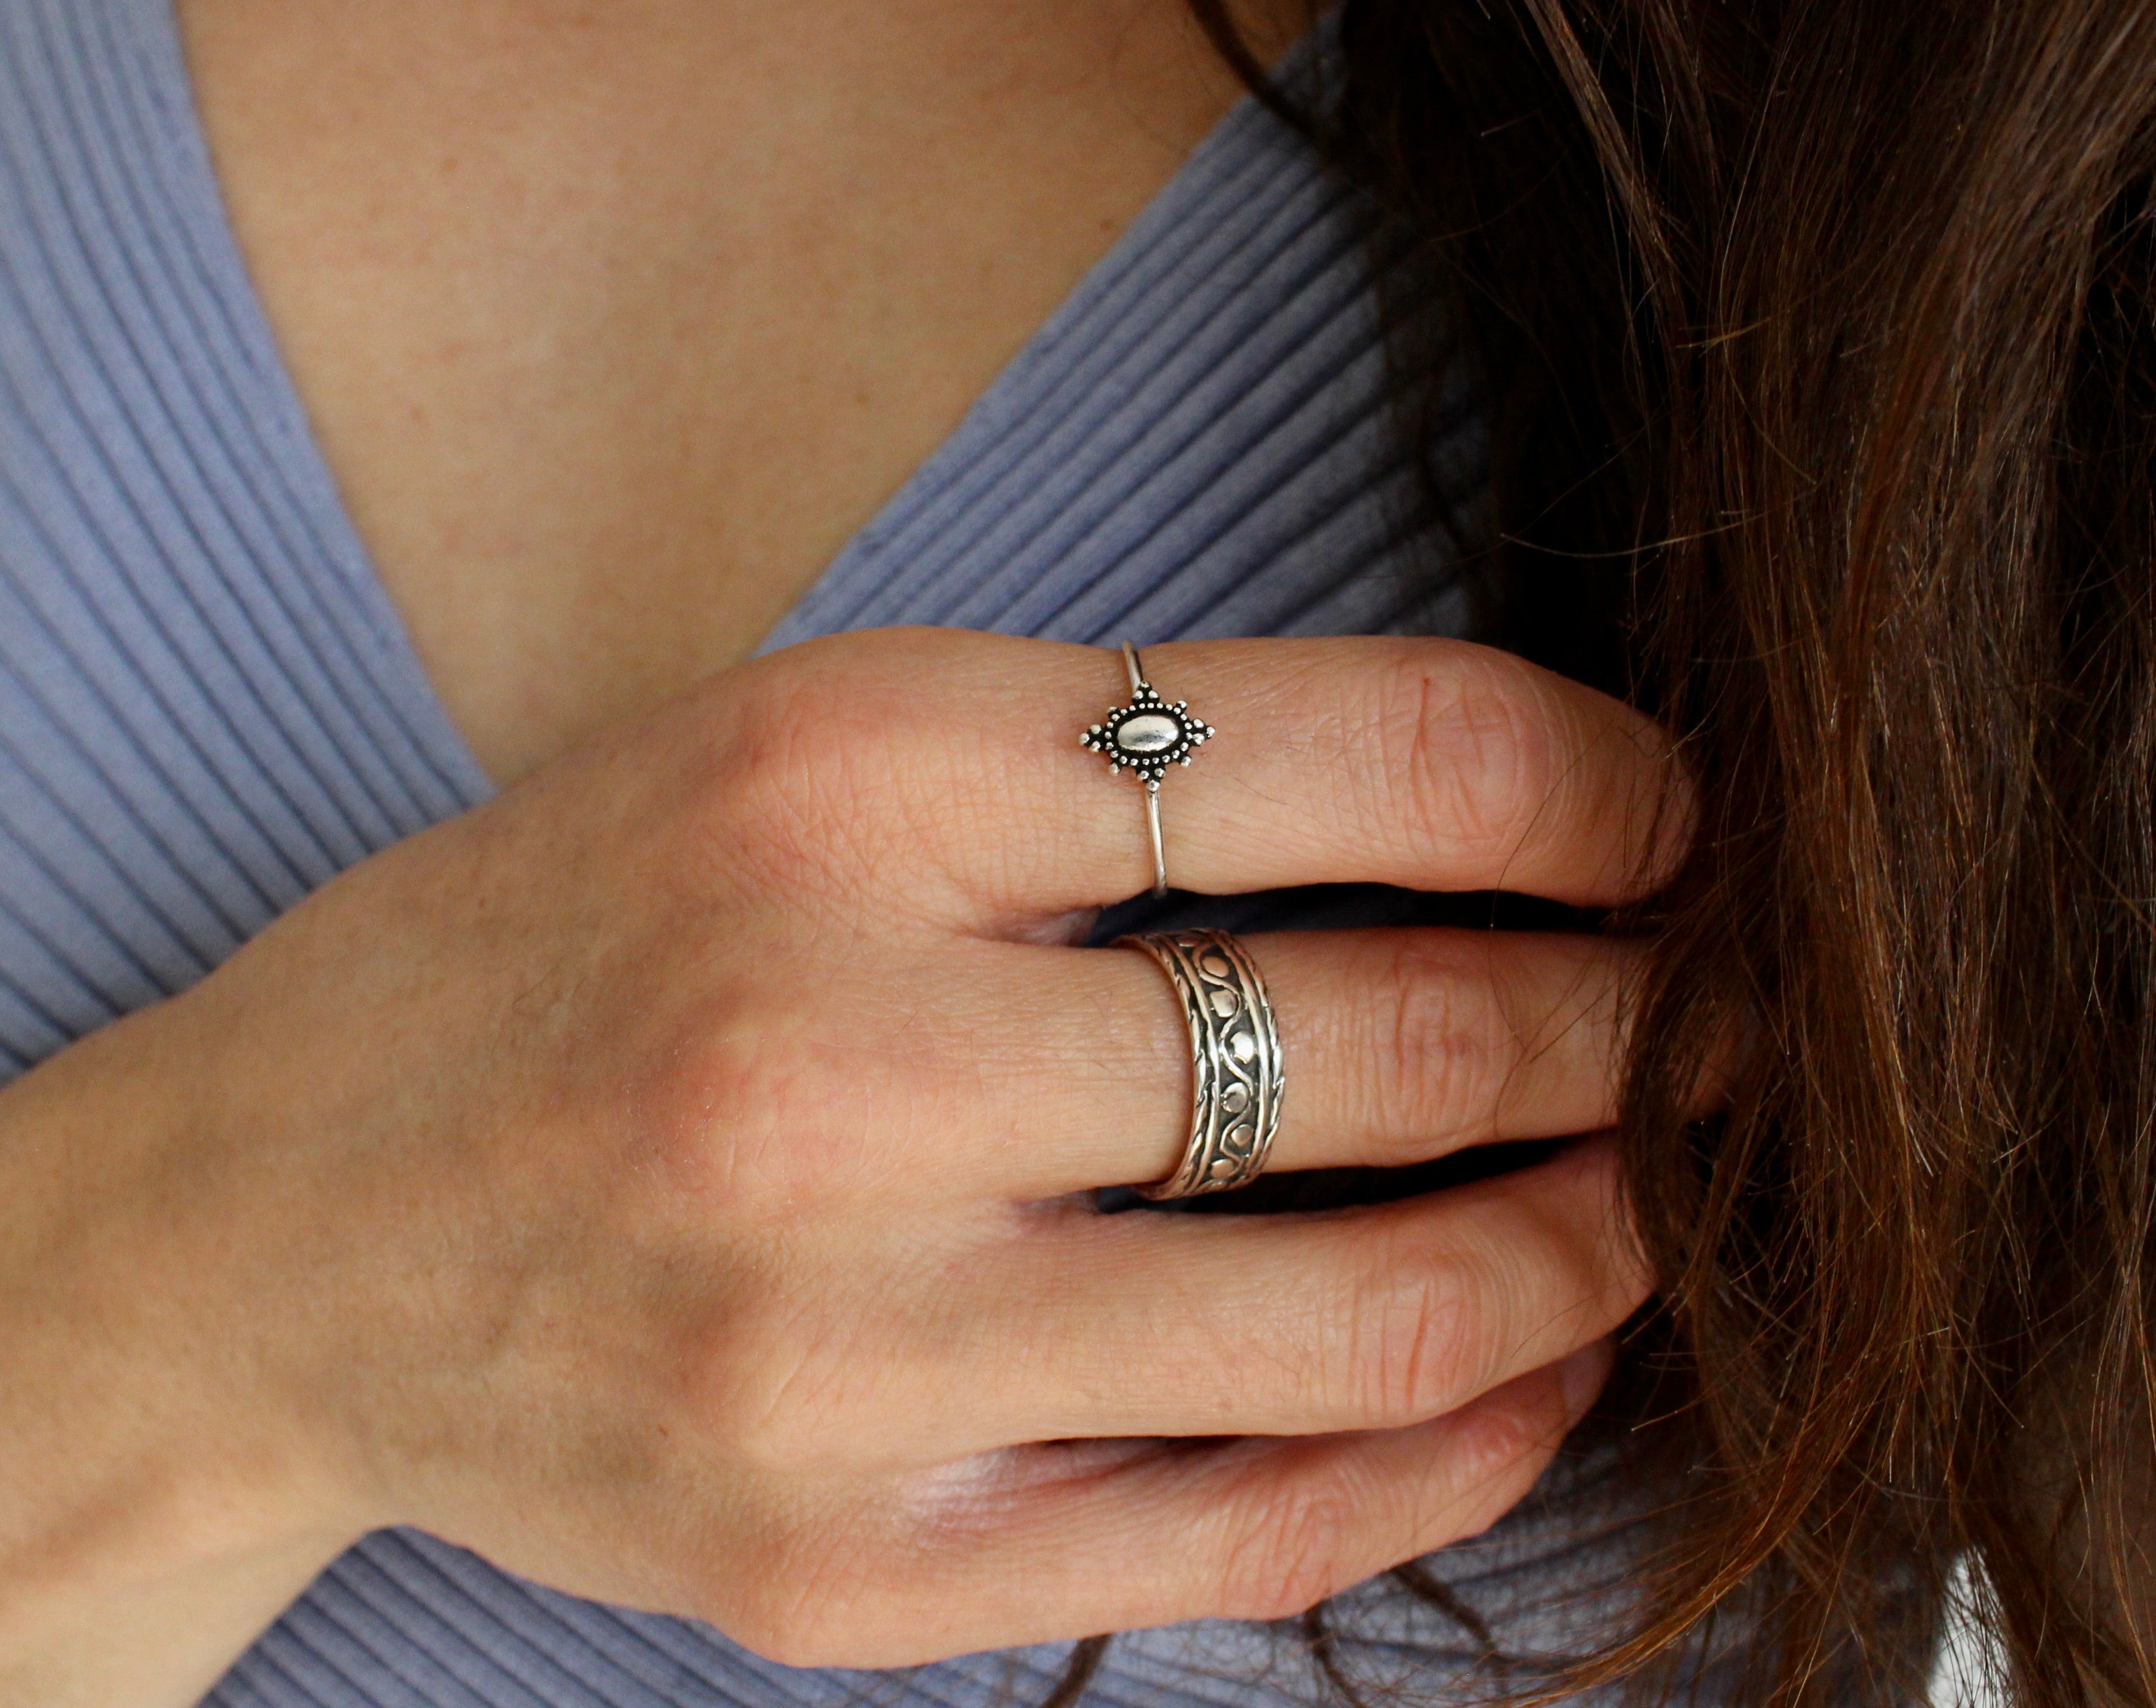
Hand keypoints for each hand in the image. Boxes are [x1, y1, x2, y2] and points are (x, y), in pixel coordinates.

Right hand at [0, 631, 1681, 1673]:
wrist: (282, 1222)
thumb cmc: (582, 942)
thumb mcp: (813, 752)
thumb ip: (1123, 771)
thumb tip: (1494, 824)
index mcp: (844, 787)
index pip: (1354, 758)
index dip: (1590, 787)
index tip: (1672, 816)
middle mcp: (837, 1059)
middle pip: (1394, 1038)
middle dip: (1637, 1017)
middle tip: (1712, 1007)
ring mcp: (845, 1349)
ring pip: (1385, 1312)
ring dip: (1599, 1238)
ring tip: (1659, 1182)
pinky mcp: (853, 1563)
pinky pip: (1270, 1526)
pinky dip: (1466, 1438)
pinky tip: (1532, 1358)